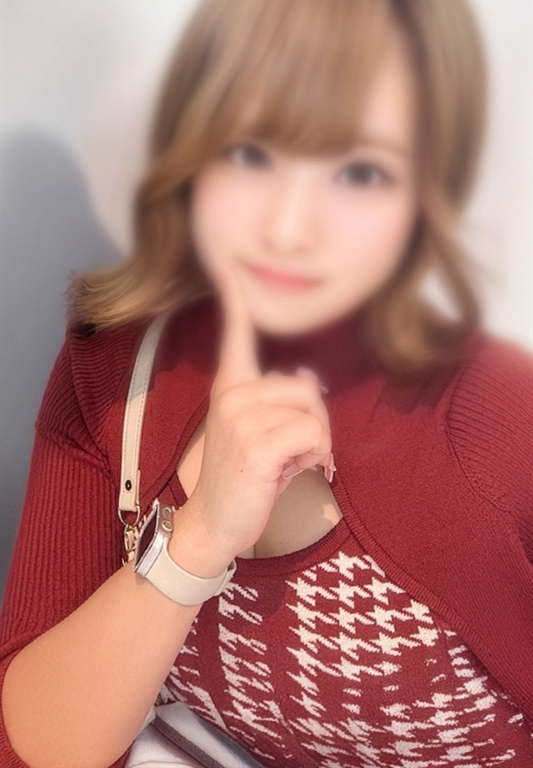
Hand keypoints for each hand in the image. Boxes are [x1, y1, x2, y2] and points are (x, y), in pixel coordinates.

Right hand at [174, 263, 333, 571]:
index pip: (235, 335)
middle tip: (297, 452)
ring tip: (292, 464)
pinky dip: (319, 458)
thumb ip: (279, 402)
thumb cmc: (242, 477)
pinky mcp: (256, 445)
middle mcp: (232, 394)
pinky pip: (314, 435)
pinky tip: (299, 473)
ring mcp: (241, 418)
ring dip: (317, 444)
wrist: (213, 522)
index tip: (228, 265)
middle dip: (315, 421)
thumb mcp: (257, 433)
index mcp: (230, 387)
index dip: (234, 299)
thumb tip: (308, 378)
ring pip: (313, 412)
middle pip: (306, 386)